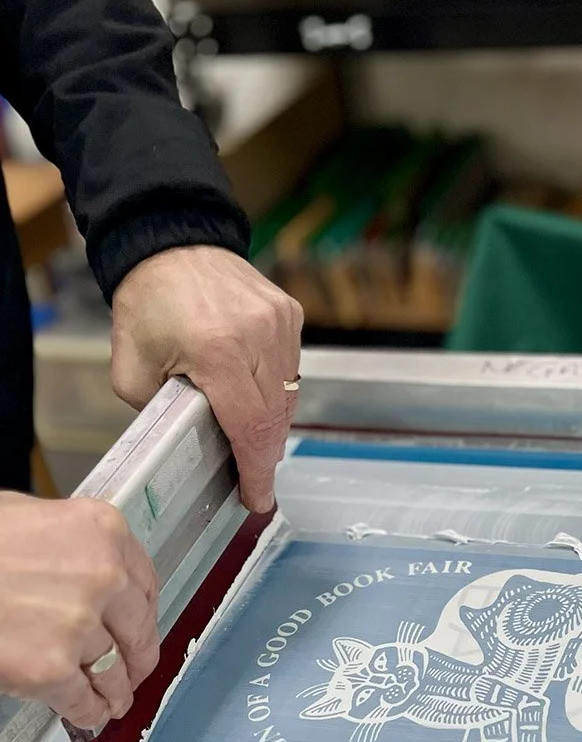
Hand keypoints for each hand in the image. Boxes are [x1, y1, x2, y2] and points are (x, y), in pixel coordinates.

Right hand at [0, 495, 158, 729]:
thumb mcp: (29, 519)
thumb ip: (73, 547)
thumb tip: (91, 576)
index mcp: (102, 532)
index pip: (145, 582)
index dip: (144, 614)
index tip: (142, 628)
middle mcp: (102, 576)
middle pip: (137, 631)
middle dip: (136, 658)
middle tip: (133, 672)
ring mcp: (78, 624)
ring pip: (114, 671)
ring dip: (115, 691)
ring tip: (113, 700)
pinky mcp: (50, 668)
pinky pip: (83, 699)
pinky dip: (87, 712)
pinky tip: (87, 713)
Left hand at [111, 246, 302, 512]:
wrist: (170, 243)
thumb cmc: (148, 304)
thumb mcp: (131, 370)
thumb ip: (158, 414)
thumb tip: (187, 447)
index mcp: (217, 350)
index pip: (249, 426)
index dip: (256, 470)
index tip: (257, 498)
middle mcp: (257, 335)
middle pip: (275, 418)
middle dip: (264, 455)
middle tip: (252, 479)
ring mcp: (279, 323)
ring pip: (288, 397)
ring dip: (271, 425)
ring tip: (252, 441)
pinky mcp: (289, 315)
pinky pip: (291, 370)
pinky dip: (276, 392)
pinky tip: (256, 398)